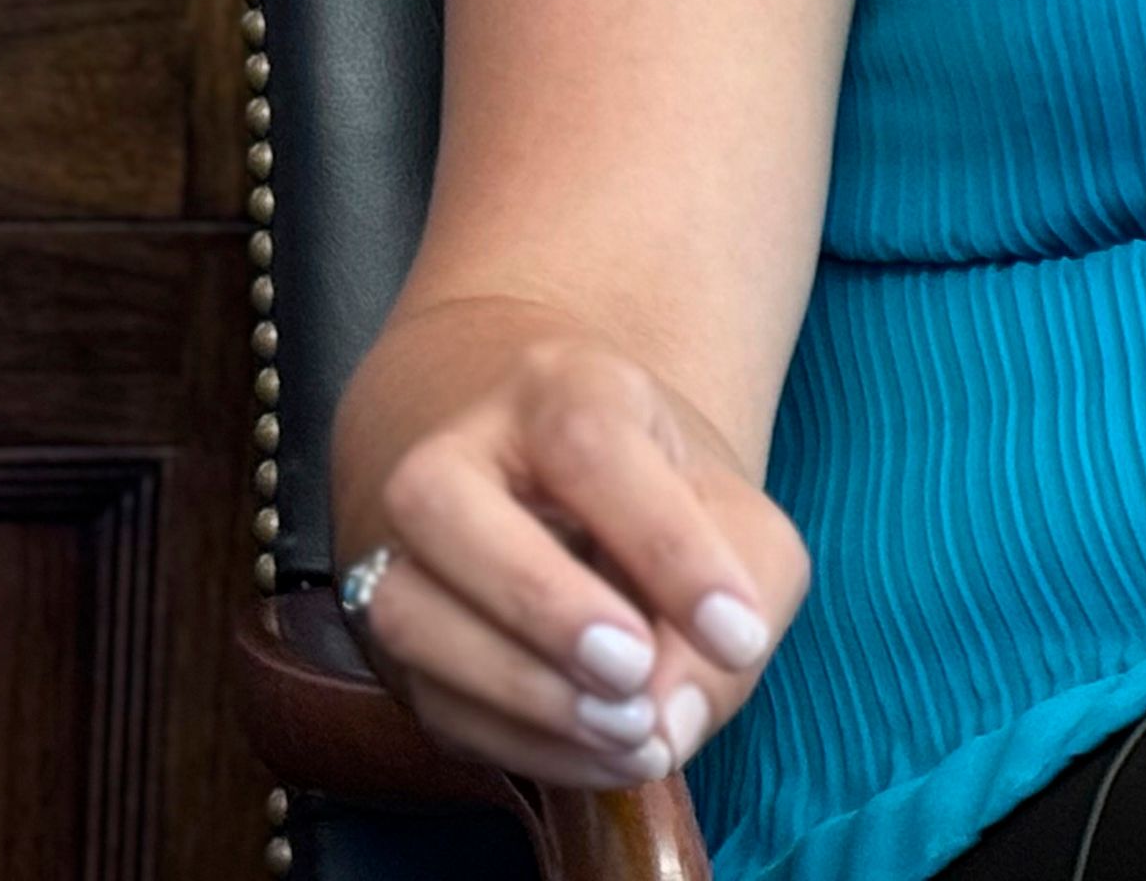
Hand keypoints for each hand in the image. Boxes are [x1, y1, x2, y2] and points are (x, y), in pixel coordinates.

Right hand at [346, 333, 812, 787]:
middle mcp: (460, 454)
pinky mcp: (400, 642)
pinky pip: (433, 699)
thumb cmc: (681, 512)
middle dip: (543, 605)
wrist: (597, 519)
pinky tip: (604, 755)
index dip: (663, 547)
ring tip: (631, 731)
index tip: (738, 633)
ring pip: (407, 611)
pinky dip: (523, 743)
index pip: (589, 445)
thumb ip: (741, 597)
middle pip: (443, 504)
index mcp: (560, 390)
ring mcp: (409, 548)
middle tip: (637, 674)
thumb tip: (674, 714)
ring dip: (522, 690)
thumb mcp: (745, 527)